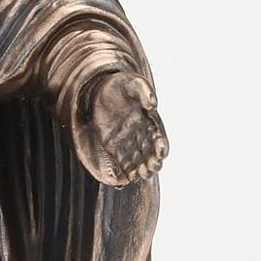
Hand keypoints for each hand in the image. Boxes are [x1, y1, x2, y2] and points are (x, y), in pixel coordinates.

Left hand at [72, 71, 168, 186]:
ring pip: (138, 159)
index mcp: (150, 119)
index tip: (161, 151)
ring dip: (142, 168)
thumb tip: (153, 104)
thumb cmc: (120, 85)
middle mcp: (141, 133)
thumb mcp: (132, 83)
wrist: (99, 89)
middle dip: (153, 160)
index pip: (158, 136)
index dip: (161, 145)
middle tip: (152, 167)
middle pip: (150, 151)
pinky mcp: (114, 146)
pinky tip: (130, 177)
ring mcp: (128, 141)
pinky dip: (128, 169)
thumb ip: (144, 91)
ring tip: (142, 175)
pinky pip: (123, 161)